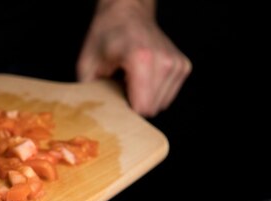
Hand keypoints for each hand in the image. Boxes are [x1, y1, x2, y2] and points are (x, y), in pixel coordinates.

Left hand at [77, 0, 190, 116]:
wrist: (127, 11)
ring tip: (132, 79)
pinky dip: (154, 92)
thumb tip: (93, 119)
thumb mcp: (87, 65)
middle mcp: (164, 61)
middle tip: (121, 85)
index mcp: (141, 59)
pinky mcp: (183, 66)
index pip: (141, 108)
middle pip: (151, 109)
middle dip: (134, 104)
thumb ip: (90, 94)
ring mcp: (177, 64)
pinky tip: (143, 77)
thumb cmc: (106, 35)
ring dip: (145, 98)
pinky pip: (168, 96)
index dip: (125, 110)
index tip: (115, 97)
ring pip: (161, 105)